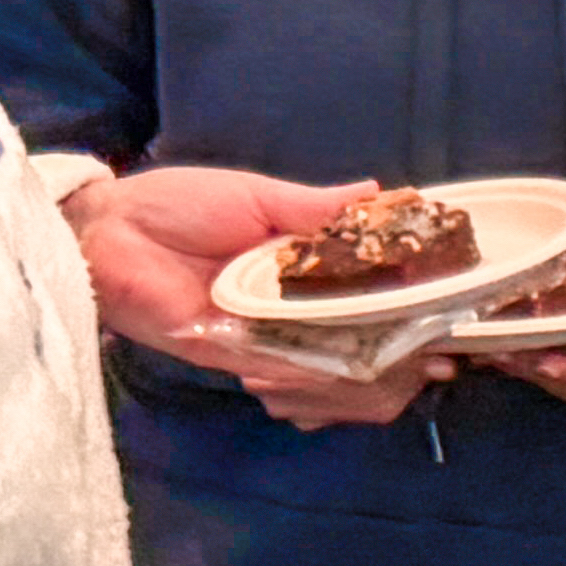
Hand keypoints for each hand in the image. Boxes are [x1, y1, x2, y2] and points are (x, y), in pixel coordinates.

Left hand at [60, 164, 455, 419]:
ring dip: (365, 368)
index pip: (367, 298)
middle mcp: (287, 311)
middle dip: (400, 355)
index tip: (456, 318)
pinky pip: (281, 372)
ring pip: (327, 370)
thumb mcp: (258, 196)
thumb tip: (383, 193)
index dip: (411, 311)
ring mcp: (262, 337)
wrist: (109, 229)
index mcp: (299, 271)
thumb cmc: (177, 205)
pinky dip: (311, 371)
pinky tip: (343, 364)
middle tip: (437, 353)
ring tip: (401, 362)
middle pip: (357, 348)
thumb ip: (318, 208)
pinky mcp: (230, 354)